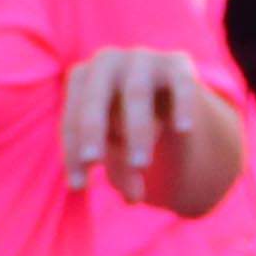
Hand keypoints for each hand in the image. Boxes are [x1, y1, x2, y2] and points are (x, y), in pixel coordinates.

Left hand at [62, 48, 209, 199]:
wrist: (173, 101)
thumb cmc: (130, 125)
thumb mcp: (118, 148)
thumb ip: (120, 168)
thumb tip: (132, 197)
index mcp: (82, 78)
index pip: (72, 118)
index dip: (72, 152)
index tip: (78, 186)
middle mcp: (107, 61)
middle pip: (95, 98)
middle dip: (92, 131)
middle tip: (93, 163)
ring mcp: (144, 58)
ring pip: (136, 93)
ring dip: (136, 130)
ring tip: (140, 165)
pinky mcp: (179, 62)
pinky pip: (180, 84)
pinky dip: (181, 105)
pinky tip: (183, 129)